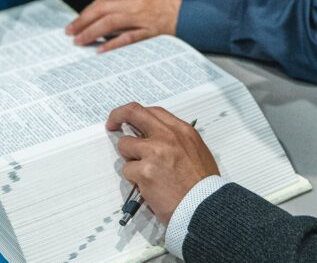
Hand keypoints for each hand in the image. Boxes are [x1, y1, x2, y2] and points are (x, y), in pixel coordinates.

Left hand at [66, 0, 184, 52]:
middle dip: (83, 21)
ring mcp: (144, 16)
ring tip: (80, 42)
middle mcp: (136, 2)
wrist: (196, 9)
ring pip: (111, 22)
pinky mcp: (152, 31)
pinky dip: (113, 44)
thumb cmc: (175, 4)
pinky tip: (102, 50)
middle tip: (70, 32)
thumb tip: (110, 15)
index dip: (88, 10)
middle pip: (103, 9)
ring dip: (92, 32)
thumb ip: (132, 3)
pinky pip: (129, 37)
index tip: (76, 21)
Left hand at [105, 102, 218, 223]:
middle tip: (112, 124)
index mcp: (181, 130)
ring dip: (130, 158)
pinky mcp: (144, 172)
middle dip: (118, 116)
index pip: (152, 111)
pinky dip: (134, 179)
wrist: (204, 206)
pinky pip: (127, 170)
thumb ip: (175, 140)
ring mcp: (154, 153)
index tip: (128, 120)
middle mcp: (167, 136)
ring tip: (144, 171)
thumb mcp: (197, 150)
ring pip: (125, 145)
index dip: (137, 114)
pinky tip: (148, 186)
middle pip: (133, 113)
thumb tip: (154, 137)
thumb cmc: (202, 183)